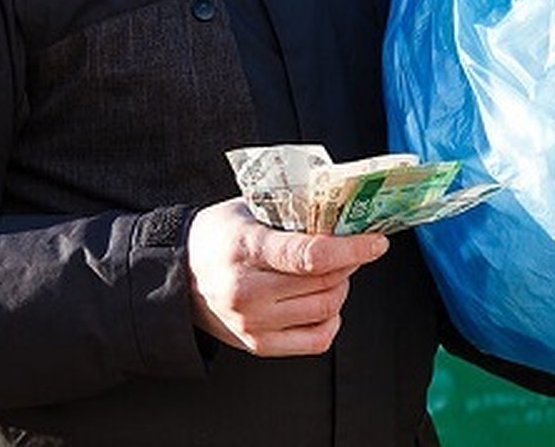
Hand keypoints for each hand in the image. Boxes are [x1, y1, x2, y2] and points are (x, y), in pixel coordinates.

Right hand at [186, 197, 388, 355]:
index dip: (352, 248)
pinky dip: (331, 320)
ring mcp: (252, 323)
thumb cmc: (219, 234)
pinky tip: (326, 301)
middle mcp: (249, 291)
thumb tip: (345, 213)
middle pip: (324, 282)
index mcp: (247, 248)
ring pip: (325, 309)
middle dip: (351, 263)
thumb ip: (294, 211)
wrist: (178, 274)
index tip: (377, 241)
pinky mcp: (257, 345)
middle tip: (356, 247)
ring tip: (337, 270)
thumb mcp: (251, 209)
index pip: (311, 255)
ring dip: (342, 287)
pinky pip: (314, 340)